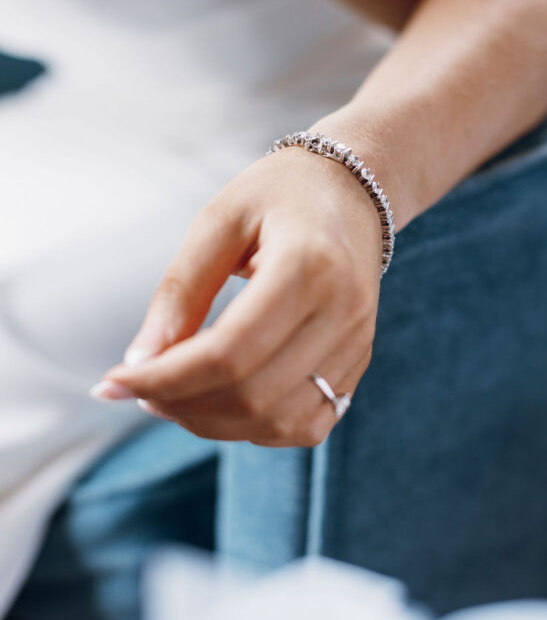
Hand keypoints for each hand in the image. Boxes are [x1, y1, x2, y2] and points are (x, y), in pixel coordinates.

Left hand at [92, 143, 382, 446]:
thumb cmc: (278, 195)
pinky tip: (220, 400)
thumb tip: (141, 360)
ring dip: (212, 422)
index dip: (165, 378)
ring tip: (171, 394)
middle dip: (180, 403)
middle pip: (253, 394)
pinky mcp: (359, 363)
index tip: (114, 381)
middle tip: (137, 386)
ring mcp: (357, 343)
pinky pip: (306, 424)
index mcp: (309, 265)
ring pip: (278, 422)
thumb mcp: (218, 220)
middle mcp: (343, 312)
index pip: (229, 351)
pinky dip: (254, 427)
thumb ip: (180, 289)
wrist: (350, 192)